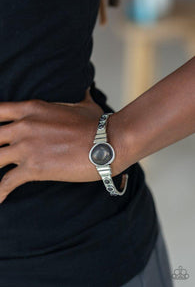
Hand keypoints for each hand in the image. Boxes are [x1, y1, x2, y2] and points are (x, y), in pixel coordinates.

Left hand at [0, 87, 125, 202]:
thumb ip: (79, 95)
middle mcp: (23, 126)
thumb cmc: (98, 124)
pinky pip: (6, 182)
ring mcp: (26, 147)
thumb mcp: (85, 104)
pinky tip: (0, 199)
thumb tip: (86, 87)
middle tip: (0, 156)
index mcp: (31, 108)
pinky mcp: (34, 168)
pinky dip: (0, 192)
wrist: (109, 143)